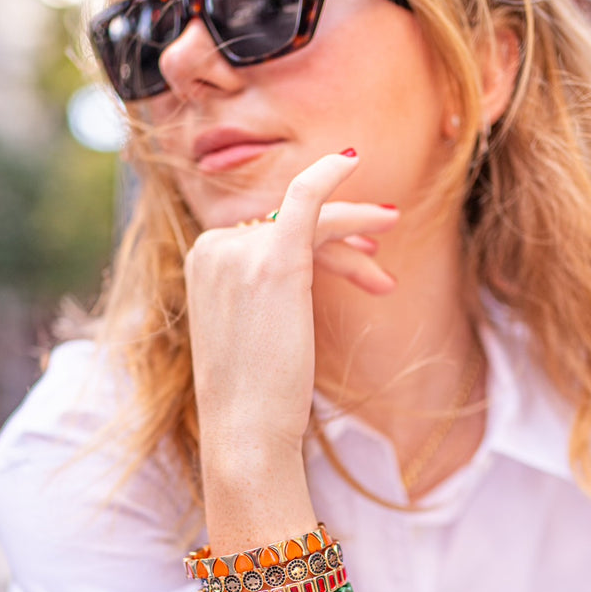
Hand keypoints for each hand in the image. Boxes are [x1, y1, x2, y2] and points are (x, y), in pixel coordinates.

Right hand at [184, 152, 398, 457]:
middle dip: (340, 238)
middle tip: (379, 250)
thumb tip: (289, 291)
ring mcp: (240, 251)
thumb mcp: (247, 334)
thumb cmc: (253, 398)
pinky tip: (351, 160)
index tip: (356, 258)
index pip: (266, 233)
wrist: (246, 431)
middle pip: (289, 224)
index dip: (318, 244)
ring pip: (310, 221)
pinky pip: (302, 196)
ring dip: (353, 233)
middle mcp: (214, 248)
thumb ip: (260, 298)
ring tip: (387, 255)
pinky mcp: (274, 258)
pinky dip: (326, 174)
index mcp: (203, 262)